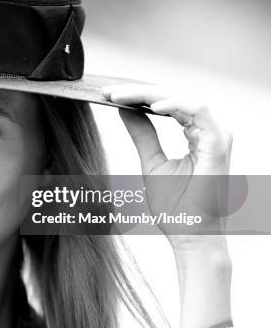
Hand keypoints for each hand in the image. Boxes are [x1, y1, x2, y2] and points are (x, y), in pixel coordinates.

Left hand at [101, 84, 232, 252]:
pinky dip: (175, 104)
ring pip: (184, 98)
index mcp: (197, 135)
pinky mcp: (218, 144)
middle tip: (110, 92)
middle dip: (139, 91)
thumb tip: (125, 110)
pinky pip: (198, 111)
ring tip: (122, 96)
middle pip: (174, 96)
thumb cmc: (176, 206)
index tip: (109, 95)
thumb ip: (142, 134)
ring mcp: (216, 136)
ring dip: (150, 94)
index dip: (138, 96)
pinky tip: (151, 106)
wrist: (191, 236)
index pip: (168, 104)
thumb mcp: (151, 162)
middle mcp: (209, 132)